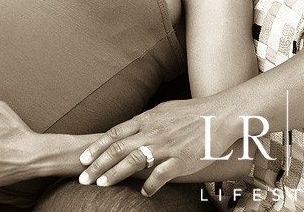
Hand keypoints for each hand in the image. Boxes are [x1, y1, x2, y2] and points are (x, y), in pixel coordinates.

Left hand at [78, 97, 234, 195]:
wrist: (220, 115)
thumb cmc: (193, 112)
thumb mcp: (165, 110)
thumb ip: (146, 121)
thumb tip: (130, 129)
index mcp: (148, 119)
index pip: (115, 133)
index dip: (97, 147)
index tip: (83, 159)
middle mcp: (153, 131)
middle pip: (118, 148)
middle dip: (97, 164)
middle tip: (84, 178)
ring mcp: (167, 146)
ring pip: (134, 161)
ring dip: (115, 174)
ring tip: (102, 184)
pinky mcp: (182, 159)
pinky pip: (161, 175)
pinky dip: (150, 185)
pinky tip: (143, 193)